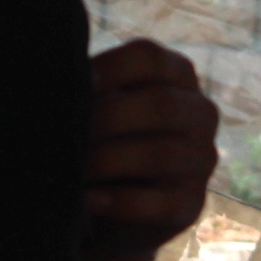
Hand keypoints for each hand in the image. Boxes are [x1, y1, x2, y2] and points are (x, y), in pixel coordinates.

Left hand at [83, 40, 218, 260]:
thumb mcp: (102, 104)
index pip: (149, 58)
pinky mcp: (191, 203)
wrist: (116, 202)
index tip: (76, 83)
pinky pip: (160, 203)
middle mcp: (200, 113)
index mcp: (177, 76)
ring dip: (108, 160)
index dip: (110, 68)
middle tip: (65, 132)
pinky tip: (88, 199)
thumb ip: (90, 89)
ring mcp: (202, 159)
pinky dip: (120, 202)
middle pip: (161, 104)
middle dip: (107, 117)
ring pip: (160, 154)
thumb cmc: (106, 137)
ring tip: (71, 167)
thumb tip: (58, 85)